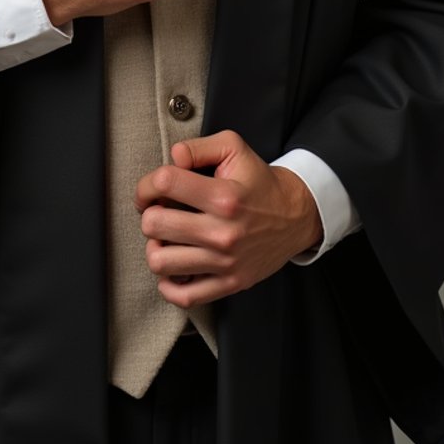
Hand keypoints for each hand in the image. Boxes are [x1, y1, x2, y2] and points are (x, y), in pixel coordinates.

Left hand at [135, 130, 322, 306]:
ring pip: (161, 263)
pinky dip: (169, 285)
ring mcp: (226, 262)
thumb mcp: (234, 148)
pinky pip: (185, 296)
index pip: (165, 183)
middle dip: (149, 214)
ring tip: (167, 239)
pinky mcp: (230, 283)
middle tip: (160, 212)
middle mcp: (223, 232)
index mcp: (223, 196)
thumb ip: (198, 147)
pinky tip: (174, 267)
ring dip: (156, 248)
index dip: (147, 183)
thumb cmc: (259, 181)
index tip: (151, 189)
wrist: (296, 216)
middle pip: (155, 225)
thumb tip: (173, 158)